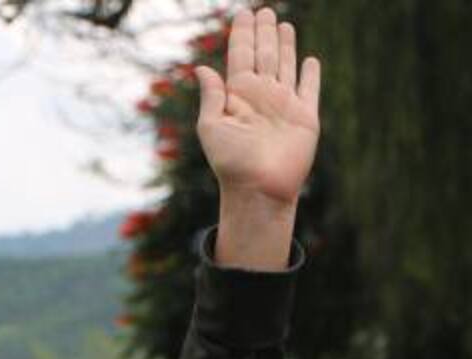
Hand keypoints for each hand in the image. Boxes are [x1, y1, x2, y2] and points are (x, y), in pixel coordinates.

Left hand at [197, 7, 320, 206]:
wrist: (259, 188)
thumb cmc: (231, 162)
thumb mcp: (212, 127)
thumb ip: (211, 96)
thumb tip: (201, 68)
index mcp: (238, 95)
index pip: (240, 56)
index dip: (241, 35)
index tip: (242, 14)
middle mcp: (261, 96)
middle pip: (263, 54)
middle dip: (264, 32)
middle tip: (263, 10)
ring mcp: (284, 104)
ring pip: (285, 65)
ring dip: (285, 45)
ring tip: (283, 23)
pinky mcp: (305, 116)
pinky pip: (309, 88)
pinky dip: (310, 74)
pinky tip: (310, 60)